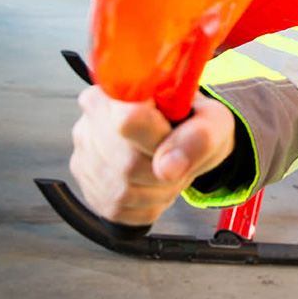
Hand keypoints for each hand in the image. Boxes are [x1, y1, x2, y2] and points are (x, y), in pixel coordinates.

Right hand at [70, 86, 234, 225]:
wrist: (184, 140)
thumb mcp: (213, 121)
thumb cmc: (194, 124)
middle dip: (165, 168)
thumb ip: (199, 137)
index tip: (174, 134)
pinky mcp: (87, 187)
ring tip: (169, 167)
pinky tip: (154, 183)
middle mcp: (91, 119)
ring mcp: (84, 155)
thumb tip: (168, 167)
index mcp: (118, 89)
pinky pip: (119, 209)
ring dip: (159, 189)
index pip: (128, 120)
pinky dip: (146, 204)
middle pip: (128, 162)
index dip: (158, 138)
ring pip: (123, 190)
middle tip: (179, 154)